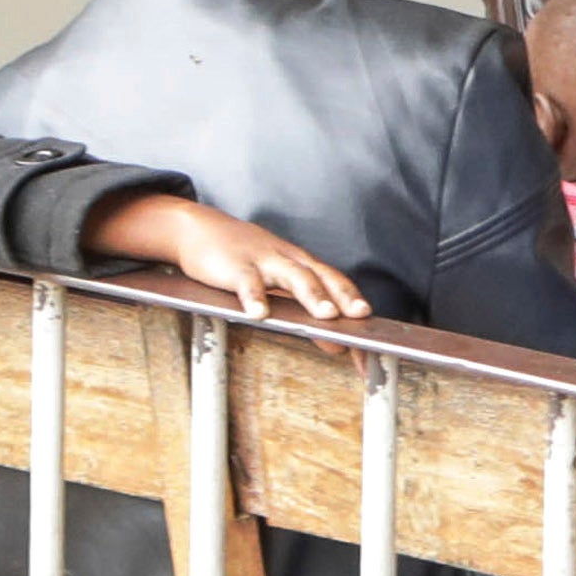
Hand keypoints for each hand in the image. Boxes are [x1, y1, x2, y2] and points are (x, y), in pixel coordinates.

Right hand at [92, 188, 370, 323]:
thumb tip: (338, 347)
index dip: (356, 307)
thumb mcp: (279, 285)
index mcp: (304, 265)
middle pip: (322, 278)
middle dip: (344, 298)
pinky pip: (246, 282)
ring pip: (293, 276)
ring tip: (327, 316)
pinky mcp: (235, 266)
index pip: (337, 285)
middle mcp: (290, 261)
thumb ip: (308, 314)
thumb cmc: (246, 260)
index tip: (374, 336)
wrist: (201, 229)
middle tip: (361, 317)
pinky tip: (258, 314)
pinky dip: (254, 297)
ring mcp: (263, 261)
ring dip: (312, 295)